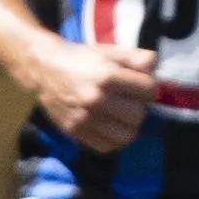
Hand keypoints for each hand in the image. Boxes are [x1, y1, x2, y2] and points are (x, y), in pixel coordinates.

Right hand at [23, 33, 156, 153]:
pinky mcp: (76, 132)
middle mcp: (95, 99)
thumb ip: (135, 57)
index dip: (148, 87)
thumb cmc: (81, 59)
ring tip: (123, 116)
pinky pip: (107, 146)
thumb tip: (154, 66)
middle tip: (131, 101)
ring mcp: (84, 119)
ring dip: (130, 126)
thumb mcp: (109, 51)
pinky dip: (114, 139)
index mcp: (106, 76)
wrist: (44, 70)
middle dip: (139, 108)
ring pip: (126, 136)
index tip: (141, 86)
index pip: (148, 90)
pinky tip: (112, 127)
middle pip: (138, 115)